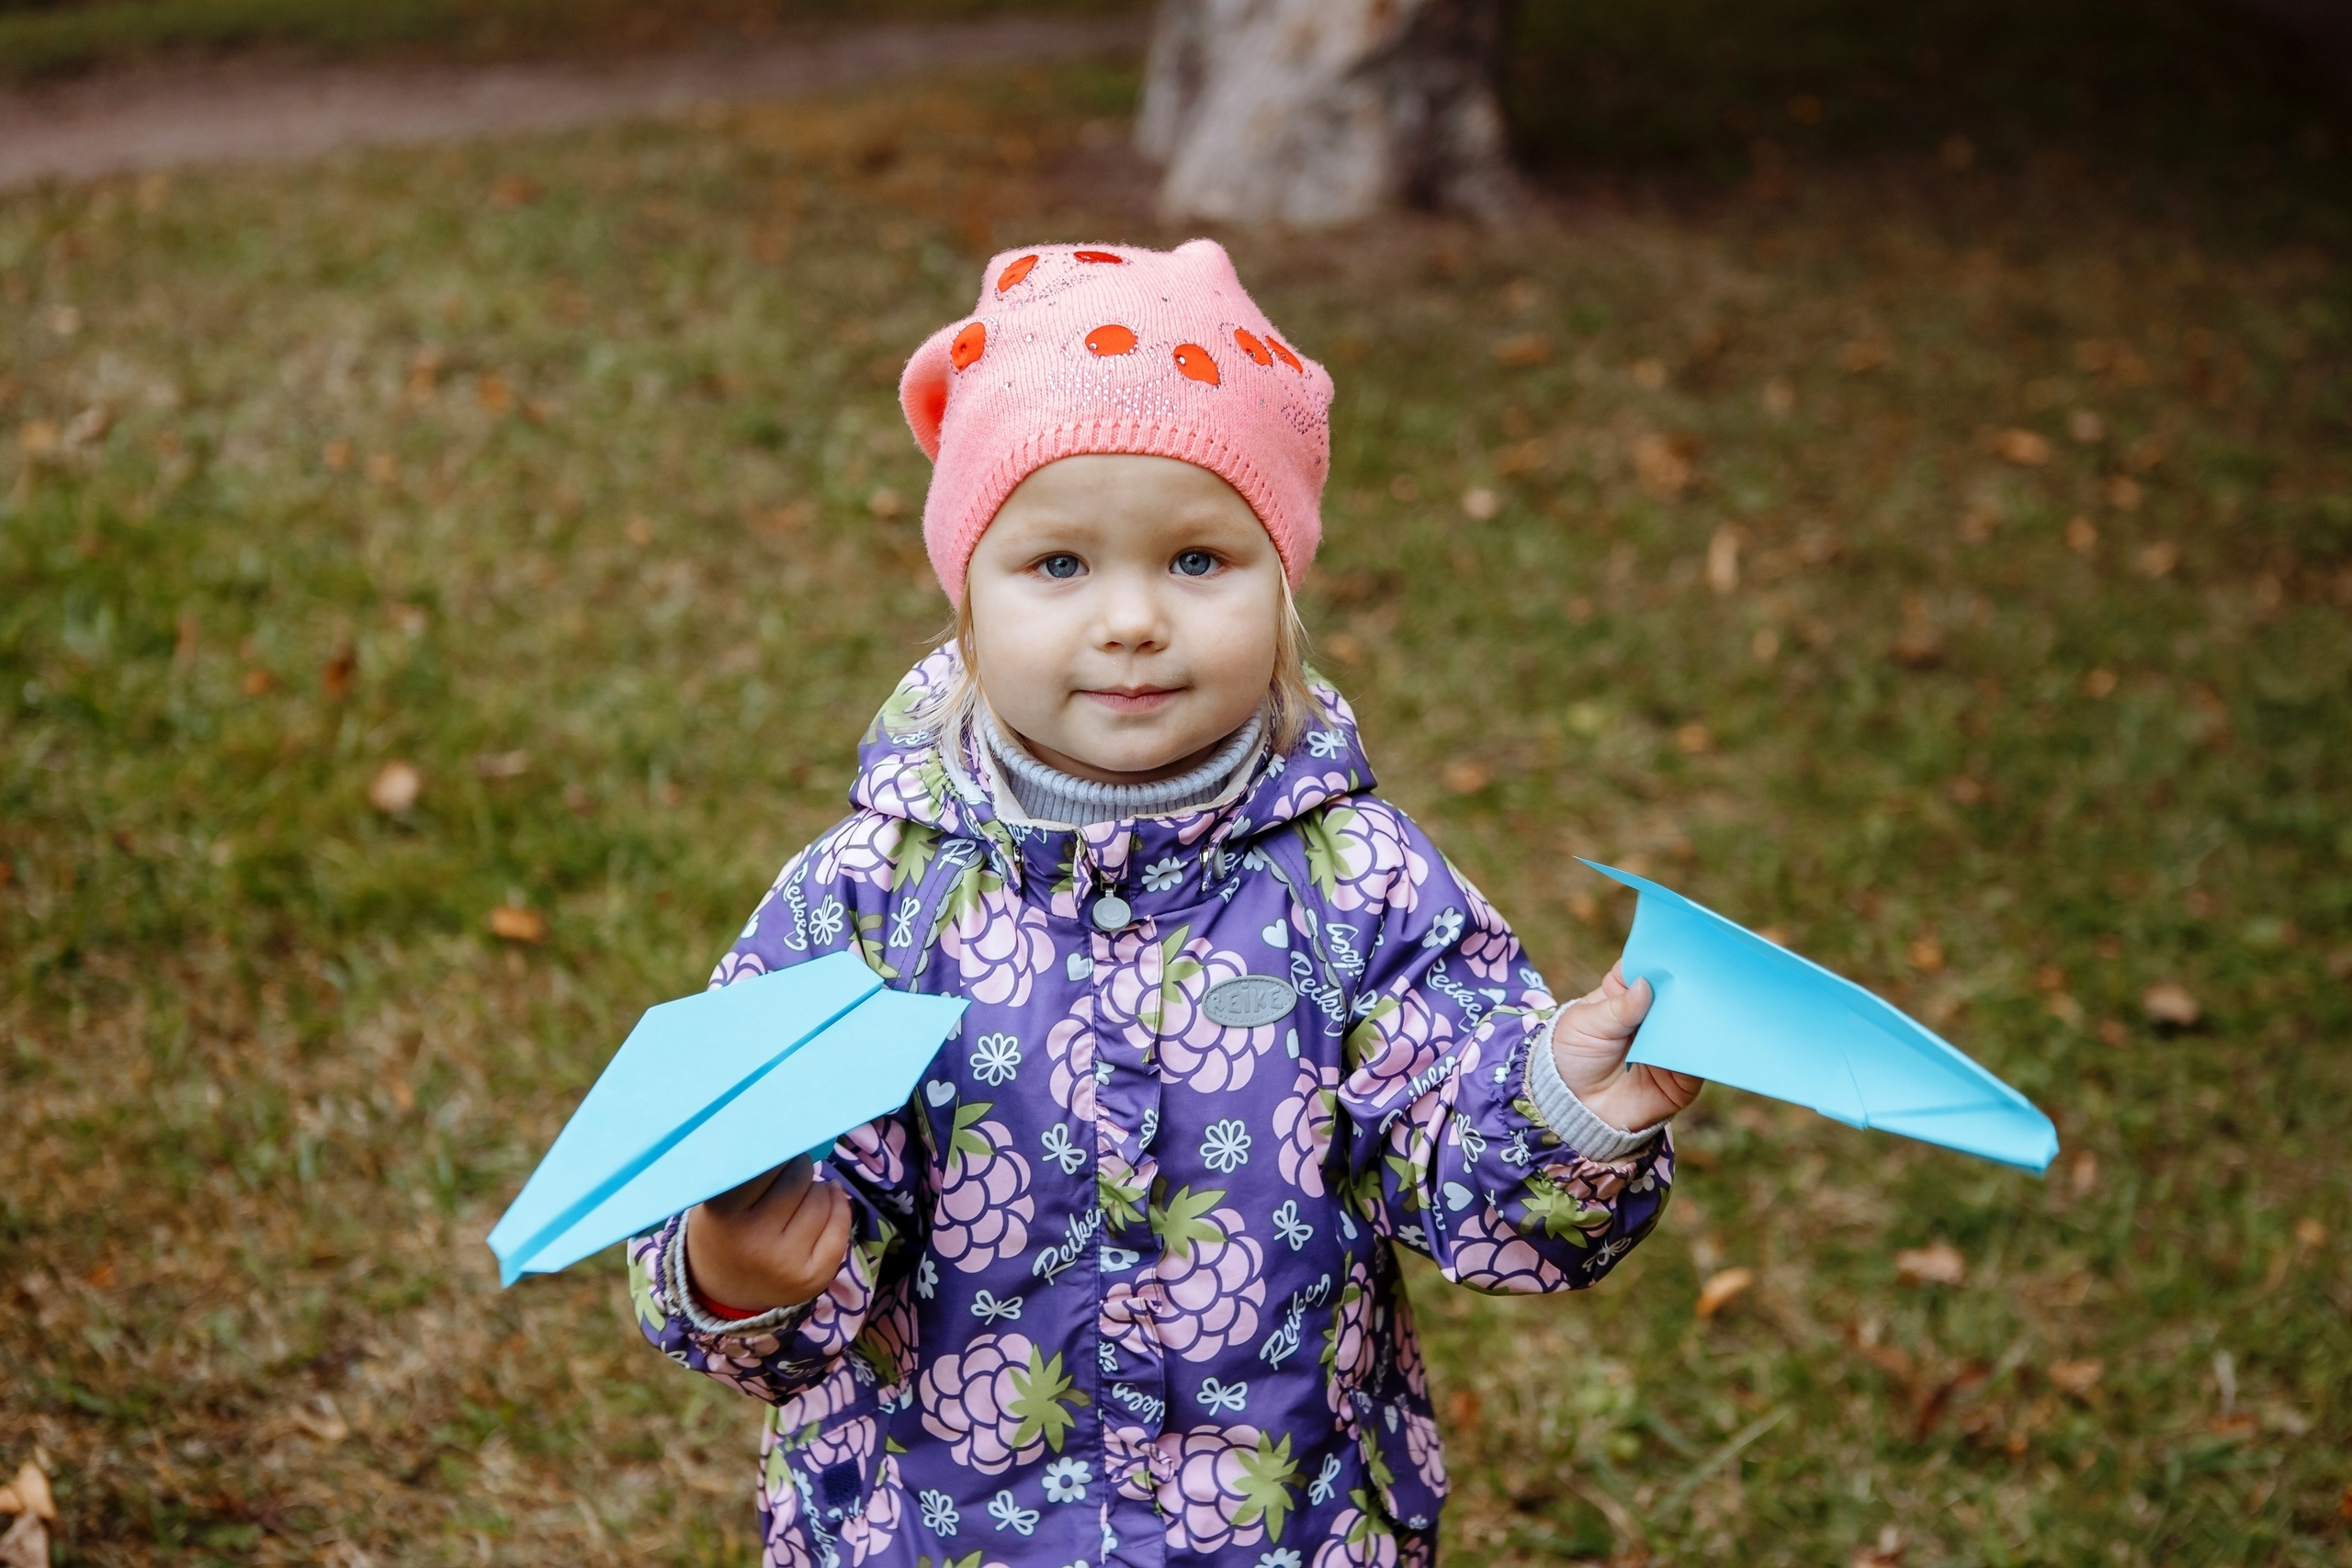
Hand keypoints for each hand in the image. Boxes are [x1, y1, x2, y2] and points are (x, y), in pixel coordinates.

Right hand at [683, 1154, 853, 1315]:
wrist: (721, 1288)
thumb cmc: (723, 1227)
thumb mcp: (718, 1195)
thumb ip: (750, 1169)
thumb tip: (794, 1136)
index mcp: (725, 1213)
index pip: (768, 1163)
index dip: (778, 1151)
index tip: (778, 1145)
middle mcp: (756, 1240)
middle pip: (798, 1179)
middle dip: (798, 1168)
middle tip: (788, 1172)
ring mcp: (787, 1263)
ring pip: (821, 1200)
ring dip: (816, 1188)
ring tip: (800, 1192)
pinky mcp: (813, 1279)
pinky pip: (840, 1228)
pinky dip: (838, 1206)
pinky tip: (828, 1197)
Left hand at [1550, 959, 1703, 1132]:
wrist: (1574, 1111)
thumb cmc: (1572, 1058)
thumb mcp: (1586, 1025)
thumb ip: (1618, 1008)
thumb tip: (1646, 985)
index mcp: (1626, 992)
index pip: (1648, 966)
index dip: (1660, 957)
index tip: (1676, 948)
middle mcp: (1654, 1014)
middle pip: (1677, 992)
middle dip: (1686, 985)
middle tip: (1699, 974)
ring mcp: (1671, 1042)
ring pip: (1692, 1023)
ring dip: (1698, 1015)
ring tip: (1705, 1004)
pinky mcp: (1684, 1075)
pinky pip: (1698, 1059)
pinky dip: (1703, 1048)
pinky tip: (1705, 1038)